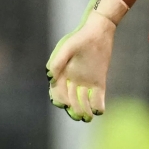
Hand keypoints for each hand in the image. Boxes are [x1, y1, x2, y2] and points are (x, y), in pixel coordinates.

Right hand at [47, 0, 128, 121]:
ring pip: (82, 102)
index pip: (57, 92)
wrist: (98, 32)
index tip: (65, 104)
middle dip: (73, 110)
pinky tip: (99, 110)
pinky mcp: (98, 83)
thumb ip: (57, 62)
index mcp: (61, 74)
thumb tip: (49, 77)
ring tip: (88, 116)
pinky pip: (97, 99)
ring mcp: (85, 83)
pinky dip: (98, 106)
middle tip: (79, 115)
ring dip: (84, 111)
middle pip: (70, 101)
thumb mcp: (67, 47)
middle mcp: (72, 81)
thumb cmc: (80, 38)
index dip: (60, 100)